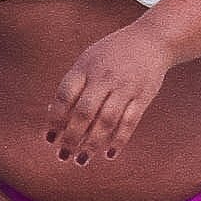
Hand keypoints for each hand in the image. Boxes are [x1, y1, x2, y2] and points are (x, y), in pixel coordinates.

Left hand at [47, 22, 174, 165]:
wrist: (151, 40)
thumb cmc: (111, 53)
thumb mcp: (87, 59)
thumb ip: (73, 84)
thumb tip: (52, 111)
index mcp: (84, 68)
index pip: (64, 96)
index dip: (55, 118)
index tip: (49, 138)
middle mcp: (103, 78)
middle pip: (84, 113)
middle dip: (71, 137)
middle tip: (63, 156)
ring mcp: (124, 87)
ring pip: (106, 121)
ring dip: (92, 144)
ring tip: (82, 160)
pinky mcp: (143, 96)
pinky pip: (129, 122)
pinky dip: (119, 140)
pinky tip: (109, 154)